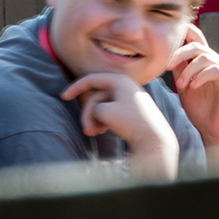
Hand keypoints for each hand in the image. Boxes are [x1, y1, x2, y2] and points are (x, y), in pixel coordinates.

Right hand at [61, 72, 177, 178]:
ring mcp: (129, 98)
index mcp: (119, 80)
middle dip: (88, 114)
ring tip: (94, 134)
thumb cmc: (131, 122)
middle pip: (97, 97)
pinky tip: (102, 132)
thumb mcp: (105, 112)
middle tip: (86, 131)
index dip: (75, 88)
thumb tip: (97, 111)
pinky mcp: (132, 110)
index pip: (92, 79)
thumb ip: (94, 107)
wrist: (154, 139)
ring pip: (104, 106)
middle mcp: (125, 86)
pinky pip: (112, 112)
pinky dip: (105, 121)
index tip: (63, 98)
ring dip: (95, 119)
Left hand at [168, 23, 218, 167]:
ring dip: (189, 69)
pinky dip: (202, 76)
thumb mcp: (184, 87)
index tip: (164, 40)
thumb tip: (165, 55)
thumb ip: (179, 70)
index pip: (195, 38)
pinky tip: (192, 87)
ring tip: (180, 85)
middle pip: (197, 44)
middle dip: (179, 53)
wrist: (217, 133)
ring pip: (205, 57)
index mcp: (204, 62)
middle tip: (167, 67)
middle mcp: (216, 63)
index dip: (183, 32)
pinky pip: (216, 70)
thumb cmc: (201, 112)